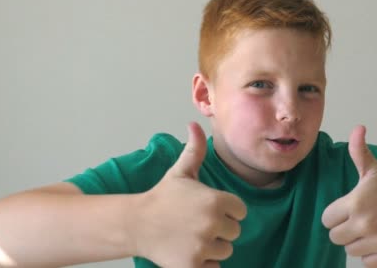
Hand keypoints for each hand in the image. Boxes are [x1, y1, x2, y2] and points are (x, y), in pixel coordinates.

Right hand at [131, 122, 246, 267]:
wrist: (136, 224)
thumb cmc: (162, 197)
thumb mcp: (181, 172)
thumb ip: (195, 149)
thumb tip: (194, 124)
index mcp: (216, 200)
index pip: (241, 211)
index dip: (227, 210)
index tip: (208, 208)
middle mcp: (212, 223)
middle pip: (234, 232)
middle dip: (220, 229)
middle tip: (197, 223)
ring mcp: (202, 246)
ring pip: (225, 250)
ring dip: (212, 246)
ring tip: (191, 236)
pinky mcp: (193, 266)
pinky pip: (214, 267)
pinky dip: (204, 262)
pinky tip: (188, 250)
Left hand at [321, 125, 376, 267]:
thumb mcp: (373, 168)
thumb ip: (359, 151)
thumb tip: (358, 128)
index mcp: (356, 203)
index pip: (327, 219)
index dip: (335, 213)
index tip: (348, 208)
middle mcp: (366, 223)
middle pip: (335, 236)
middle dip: (344, 228)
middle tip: (359, 218)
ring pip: (349, 250)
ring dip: (357, 241)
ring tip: (371, 227)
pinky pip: (365, 262)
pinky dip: (370, 253)